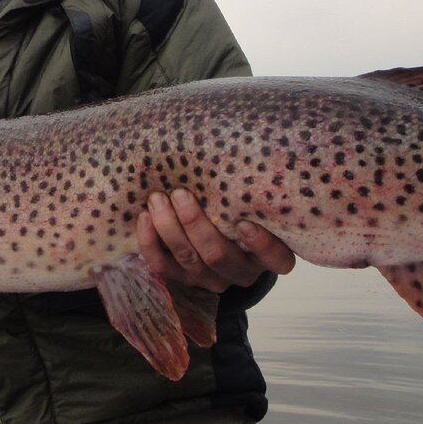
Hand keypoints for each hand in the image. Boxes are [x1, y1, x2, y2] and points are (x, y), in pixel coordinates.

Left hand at [137, 188, 295, 292]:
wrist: (212, 238)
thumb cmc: (236, 210)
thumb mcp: (248, 204)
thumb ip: (246, 189)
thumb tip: (234, 144)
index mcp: (265, 256)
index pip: (277, 259)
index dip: (262, 245)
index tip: (244, 223)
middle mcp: (239, 271)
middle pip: (218, 255)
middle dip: (195, 225)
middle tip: (181, 194)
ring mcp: (209, 278)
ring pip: (188, 258)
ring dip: (169, 227)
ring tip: (157, 199)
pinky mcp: (182, 279)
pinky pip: (162, 266)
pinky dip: (151, 242)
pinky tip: (145, 218)